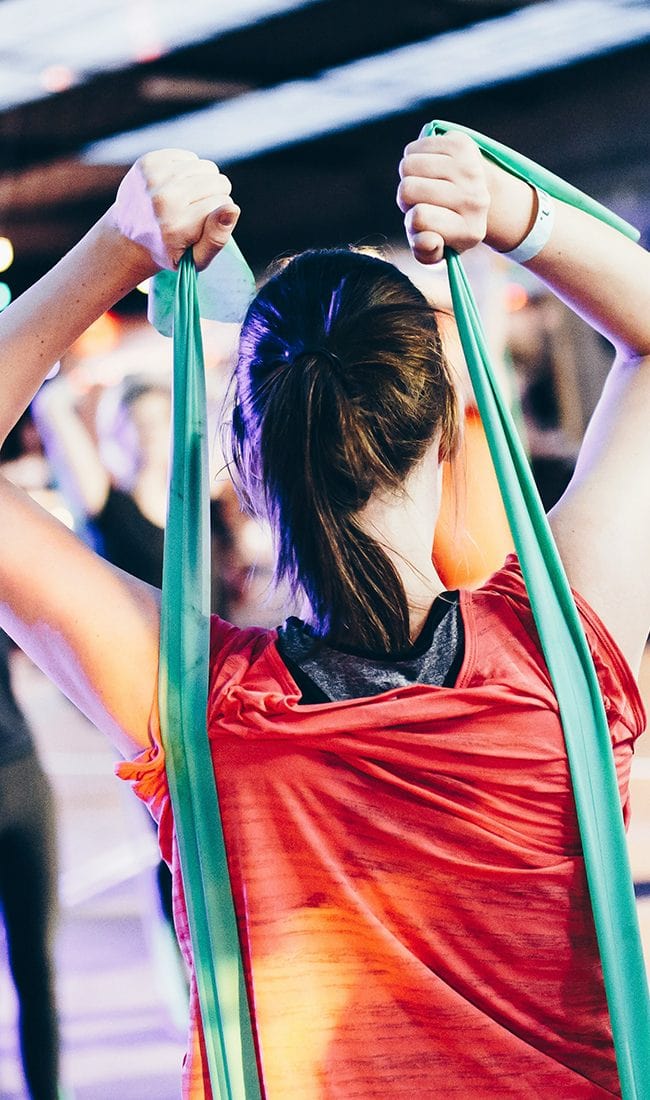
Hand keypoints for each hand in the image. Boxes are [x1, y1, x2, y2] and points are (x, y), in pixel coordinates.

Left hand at [110, 149, 239, 271]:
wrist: (129, 237)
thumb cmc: (170, 250)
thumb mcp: (195, 259)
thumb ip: (217, 238)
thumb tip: (232, 208)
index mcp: (176, 226)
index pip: (225, 205)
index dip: (220, 217)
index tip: (203, 227)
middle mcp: (164, 199)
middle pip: (218, 183)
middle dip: (215, 197)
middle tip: (196, 213)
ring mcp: (153, 177)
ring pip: (207, 168)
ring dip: (204, 183)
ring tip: (188, 200)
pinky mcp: (148, 162)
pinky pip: (191, 157)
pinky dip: (189, 171)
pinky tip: (177, 187)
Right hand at [396, 130, 489, 263]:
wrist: (479, 194)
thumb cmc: (447, 226)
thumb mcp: (438, 250)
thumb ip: (427, 254)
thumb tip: (427, 240)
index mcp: (469, 231)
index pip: (419, 219)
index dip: (411, 221)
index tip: (424, 223)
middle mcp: (475, 199)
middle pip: (407, 189)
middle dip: (406, 198)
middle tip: (421, 201)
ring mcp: (470, 168)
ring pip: (408, 166)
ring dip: (408, 176)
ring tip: (423, 183)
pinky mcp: (461, 144)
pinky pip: (414, 148)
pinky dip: (413, 158)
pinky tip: (428, 168)